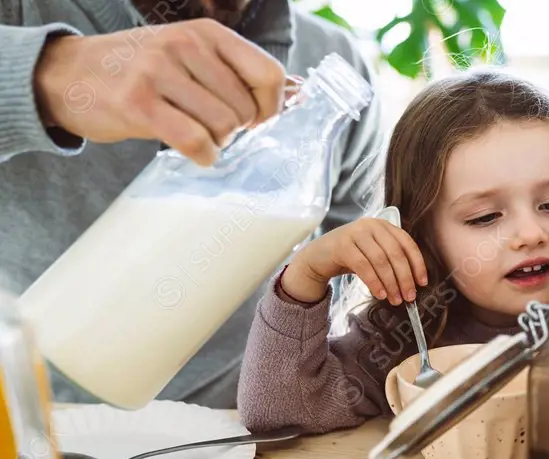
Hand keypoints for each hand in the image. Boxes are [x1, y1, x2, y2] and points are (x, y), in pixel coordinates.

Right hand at [33, 19, 286, 165]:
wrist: (69, 74)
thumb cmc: (141, 71)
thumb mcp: (191, 57)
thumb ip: (239, 73)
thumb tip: (300, 92)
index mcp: (206, 33)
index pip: (268, 75)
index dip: (270, 108)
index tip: (254, 119)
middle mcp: (184, 45)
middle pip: (246, 109)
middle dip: (237, 130)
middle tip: (212, 127)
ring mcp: (158, 72)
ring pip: (222, 126)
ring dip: (217, 143)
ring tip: (195, 133)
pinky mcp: (138, 103)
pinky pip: (195, 141)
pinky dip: (202, 156)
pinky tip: (192, 151)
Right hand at [282, 218, 429, 305]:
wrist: (319, 257)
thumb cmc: (351, 257)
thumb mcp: (374, 254)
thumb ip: (392, 261)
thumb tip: (413, 284)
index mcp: (384, 225)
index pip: (407, 243)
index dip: (417, 264)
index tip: (422, 283)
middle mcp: (371, 225)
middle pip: (396, 253)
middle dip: (405, 278)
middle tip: (409, 296)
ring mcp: (356, 232)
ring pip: (381, 261)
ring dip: (391, 283)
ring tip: (395, 299)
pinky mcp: (343, 245)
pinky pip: (364, 266)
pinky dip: (374, 282)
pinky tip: (379, 294)